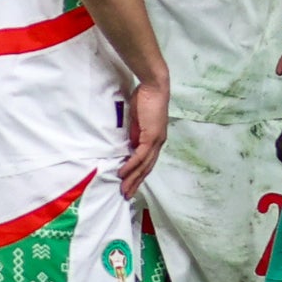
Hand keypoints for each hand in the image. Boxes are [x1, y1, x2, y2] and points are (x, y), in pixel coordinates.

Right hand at [116, 77, 168, 197]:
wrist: (154, 87)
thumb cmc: (146, 100)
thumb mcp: (137, 121)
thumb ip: (135, 135)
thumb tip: (129, 147)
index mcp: (156, 140)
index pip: (147, 162)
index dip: (139, 175)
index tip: (130, 185)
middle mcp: (158, 143)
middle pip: (147, 168)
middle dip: (136, 182)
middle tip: (126, 195)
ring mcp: (156, 141)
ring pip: (144, 165)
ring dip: (133, 178)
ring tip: (123, 189)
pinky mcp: (151, 136)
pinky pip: (140, 155)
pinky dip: (131, 165)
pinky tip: (123, 173)